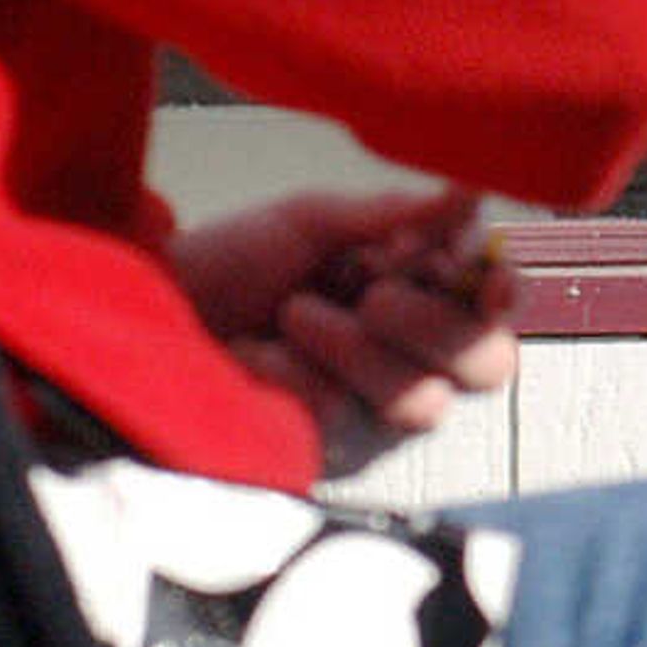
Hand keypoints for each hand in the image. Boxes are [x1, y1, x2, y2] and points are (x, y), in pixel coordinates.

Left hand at [166, 182, 516, 463]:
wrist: (147, 310)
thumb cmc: (228, 265)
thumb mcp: (309, 223)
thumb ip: (394, 215)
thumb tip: (470, 194)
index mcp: (418, 294)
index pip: (495, 307)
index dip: (500, 291)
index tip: (479, 271)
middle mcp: (410, 359)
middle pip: (486, 366)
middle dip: (434, 323)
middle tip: (372, 290)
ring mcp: (370, 413)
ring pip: (421, 402)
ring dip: (356, 347)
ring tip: (292, 312)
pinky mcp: (322, 451)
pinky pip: (342, 418)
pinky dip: (294, 373)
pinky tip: (255, 355)